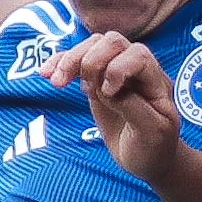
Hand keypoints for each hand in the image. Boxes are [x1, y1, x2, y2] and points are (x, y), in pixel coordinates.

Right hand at [43, 34, 183, 181]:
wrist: (147, 159)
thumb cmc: (154, 146)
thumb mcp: (151, 132)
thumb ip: (132, 107)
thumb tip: (105, 89)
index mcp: (156, 80)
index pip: (138, 55)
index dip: (118, 69)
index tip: (108, 94)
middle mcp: (136, 70)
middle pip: (112, 42)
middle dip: (92, 60)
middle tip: (84, 89)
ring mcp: (115, 72)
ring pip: (92, 46)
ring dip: (70, 59)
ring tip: (55, 82)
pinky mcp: (96, 81)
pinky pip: (76, 62)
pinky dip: (59, 63)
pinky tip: (44, 73)